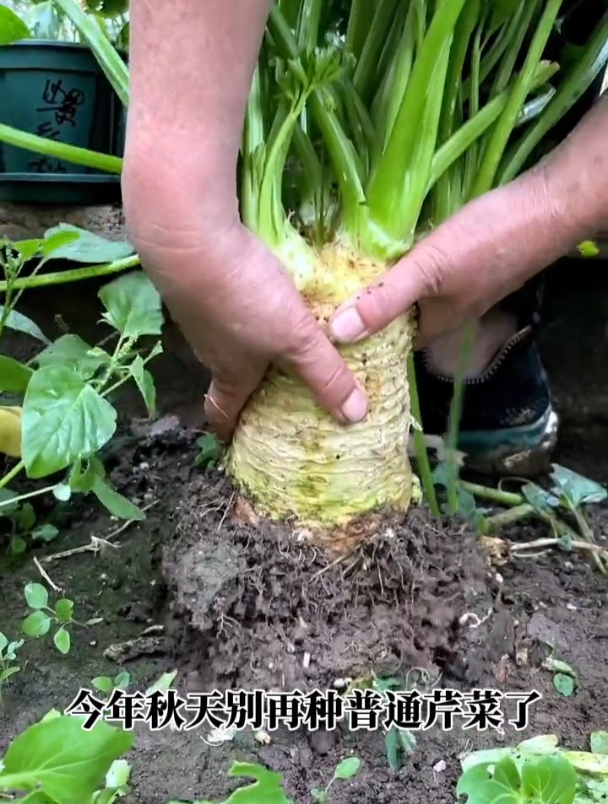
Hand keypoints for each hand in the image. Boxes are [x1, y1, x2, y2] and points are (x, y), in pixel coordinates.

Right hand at [135, 221, 367, 442]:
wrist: (189, 239)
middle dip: (246, 382)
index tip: (235, 440)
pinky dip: (241, 301)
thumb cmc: (244, 299)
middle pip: (226, 373)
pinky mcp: (199, 278)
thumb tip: (355, 417)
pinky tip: (260, 287)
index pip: (223, 411)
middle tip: (272, 386)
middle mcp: (210, 348)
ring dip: (246, 339)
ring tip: (274, 335)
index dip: (229, 427)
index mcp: (231, 371)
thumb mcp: (295, 340)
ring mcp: (199, 312)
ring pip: (225, 335)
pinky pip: (222, 299)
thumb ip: (325, 374)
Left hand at [328, 170, 582, 348]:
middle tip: (318, 302)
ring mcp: (453, 290)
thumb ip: (384, 300)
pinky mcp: (459, 265)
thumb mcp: (429, 270)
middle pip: (392, 322)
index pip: (383, 347)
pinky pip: (418, 277)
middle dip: (360, 315)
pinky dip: (396, 271)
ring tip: (335, 278)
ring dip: (377, 291)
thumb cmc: (488, 241)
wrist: (546, 206)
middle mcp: (442, 315)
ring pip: (404, 299)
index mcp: (433, 327)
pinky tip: (379, 255)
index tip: (316, 332)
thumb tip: (337, 334)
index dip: (353, 343)